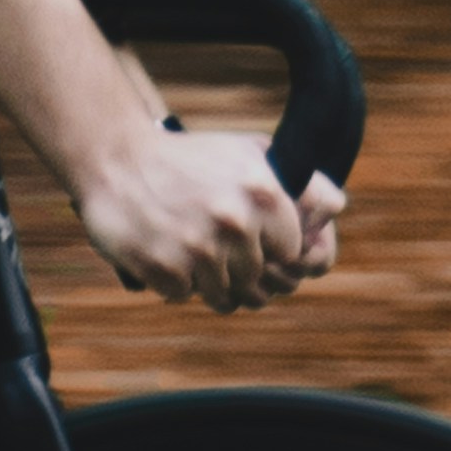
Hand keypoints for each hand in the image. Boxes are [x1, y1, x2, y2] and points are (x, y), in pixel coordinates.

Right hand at [62, 119, 344, 313]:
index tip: (254, 235)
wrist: (115, 159)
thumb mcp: (250, 153)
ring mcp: (198, 249)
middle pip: (260, 281)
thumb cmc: (190, 159)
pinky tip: (163, 248)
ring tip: (189, 246)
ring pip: (224, 297)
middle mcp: (235, 222)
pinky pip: (183, 296)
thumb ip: (300, 182)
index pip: (295, 254)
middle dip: (239, 268)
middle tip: (213, 243)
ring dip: (207, 280)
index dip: (274, 247)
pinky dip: (173, 280)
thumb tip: (334, 211)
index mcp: (263, 193)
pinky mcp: (163, 268)